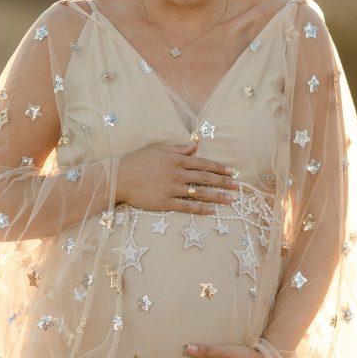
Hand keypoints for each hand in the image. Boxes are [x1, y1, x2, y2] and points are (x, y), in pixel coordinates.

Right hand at [115, 142, 237, 212]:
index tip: (232, 172)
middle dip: (224, 182)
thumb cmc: (137, 161)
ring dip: (217, 197)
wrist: (118, 177)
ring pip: (199, 193)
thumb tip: (195, 145)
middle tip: (237, 187)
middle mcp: (177, 173)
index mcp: (176, 159)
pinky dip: (200, 209)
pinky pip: (186, 206)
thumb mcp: (158, 149)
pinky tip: (212, 211)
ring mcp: (172, 188)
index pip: (203, 163)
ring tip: (230, 200)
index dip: (220, 168)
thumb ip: (178, 149)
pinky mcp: (165, 202)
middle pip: (206, 178)